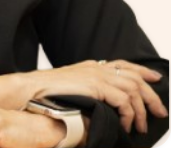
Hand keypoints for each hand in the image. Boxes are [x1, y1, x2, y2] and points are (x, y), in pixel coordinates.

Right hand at [0, 60, 167, 133]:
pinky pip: (123, 101)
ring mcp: (96, 75)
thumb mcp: (72, 87)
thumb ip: (88, 91)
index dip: (142, 71)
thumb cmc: (47, 92)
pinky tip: (125, 125)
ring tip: (140, 126)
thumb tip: (105, 105)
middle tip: (160, 112)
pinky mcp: (95, 86)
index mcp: (92, 66)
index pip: (123, 64)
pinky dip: (128, 115)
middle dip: (151, 95)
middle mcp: (96, 67)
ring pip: (132, 89)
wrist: (32, 89)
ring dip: (141, 110)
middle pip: (134, 76)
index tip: (156, 79)